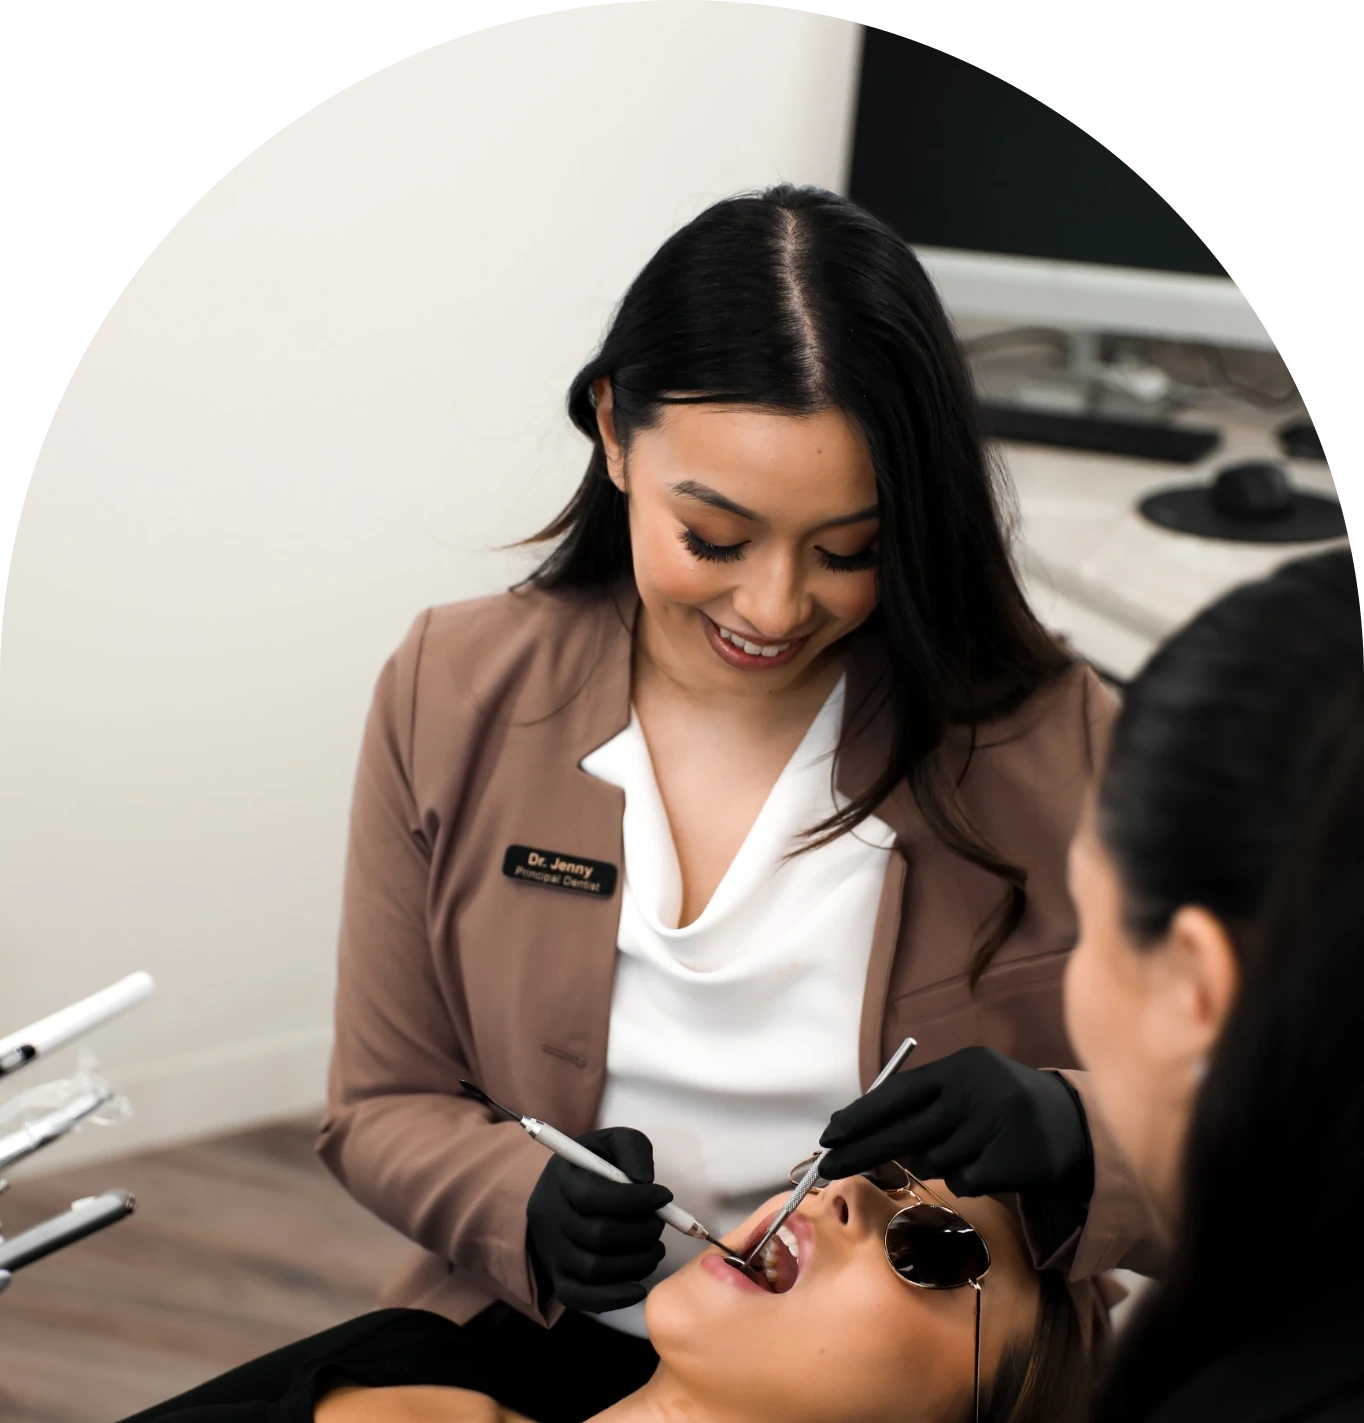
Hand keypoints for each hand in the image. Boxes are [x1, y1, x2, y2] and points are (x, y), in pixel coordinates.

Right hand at [526, 1127, 671, 1312]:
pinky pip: (580, 1298)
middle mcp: (549, 1217)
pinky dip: (614, 1298)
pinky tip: (639, 1287)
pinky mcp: (558, 1278)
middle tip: (660, 1225)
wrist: (562, 1195)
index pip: (593, 1196)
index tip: (664, 1196)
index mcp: (560, 1178)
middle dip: (640, 1232)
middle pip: (596, 1235)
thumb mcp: (612, 1143)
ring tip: (656, 1249)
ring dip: (636, 1263)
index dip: (634, 1199)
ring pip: (593, 1269)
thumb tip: (644, 1180)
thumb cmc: (596, 1166)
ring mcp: (551, 1251)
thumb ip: (631, 1149)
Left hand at [817, 1047, 1093, 1199]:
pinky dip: (966, 1178)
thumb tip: (862, 1127)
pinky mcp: (1009, 1163)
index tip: (830, 1135)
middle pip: (902, 1132)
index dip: (860, 1116)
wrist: (1074, 1122)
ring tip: (965, 1146)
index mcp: (958, 1069)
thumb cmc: (1003, 1101)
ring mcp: (992, 1129)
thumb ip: (924, 1099)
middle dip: (860, 1151)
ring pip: (932, 1163)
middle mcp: (973, 1095)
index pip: (896, 1094)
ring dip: (936, 1162)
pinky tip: (987, 1162)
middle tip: (826, 1167)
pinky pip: (962, 1182)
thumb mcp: (966, 1081)